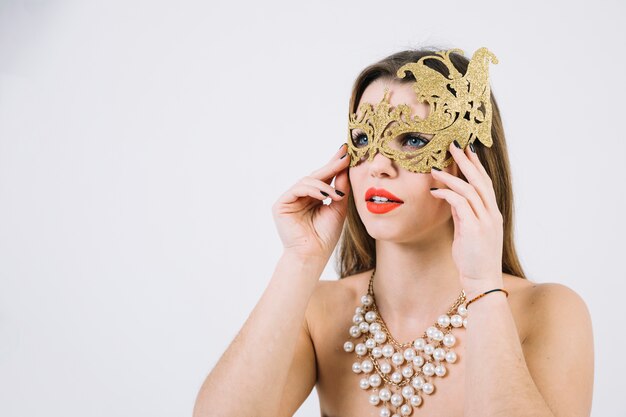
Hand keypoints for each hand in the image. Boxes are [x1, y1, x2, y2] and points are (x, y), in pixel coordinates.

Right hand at [272, 144, 350, 259]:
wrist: (312, 256)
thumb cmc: (325, 237)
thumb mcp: (338, 208)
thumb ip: (340, 188)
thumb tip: (346, 167)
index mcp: (314, 198)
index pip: (325, 178)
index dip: (335, 165)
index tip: (347, 152)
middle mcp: (301, 196)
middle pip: (316, 176)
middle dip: (331, 165)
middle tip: (345, 155)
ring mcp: (290, 199)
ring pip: (307, 180)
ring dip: (324, 184)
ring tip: (337, 195)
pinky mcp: (281, 204)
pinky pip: (297, 188)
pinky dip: (313, 190)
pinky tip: (325, 195)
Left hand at [429, 140, 503, 295]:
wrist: (482, 281)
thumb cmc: (474, 258)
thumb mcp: (468, 231)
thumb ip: (463, 214)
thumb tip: (451, 198)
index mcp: (492, 213)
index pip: (485, 183)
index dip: (476, 165)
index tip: (467, 150)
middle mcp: (491, 214)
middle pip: (480, 180)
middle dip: (467, 161)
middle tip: (454, 145)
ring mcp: (485, 221)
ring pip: (471, 190)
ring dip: (453, 176)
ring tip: (436, 167)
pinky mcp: (474, 229)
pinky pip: (460, 205)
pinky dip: (447, 194)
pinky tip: (435, 190)